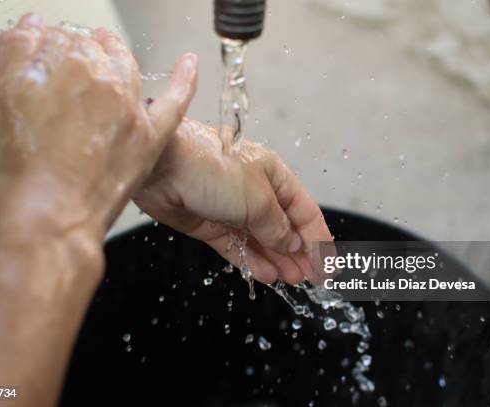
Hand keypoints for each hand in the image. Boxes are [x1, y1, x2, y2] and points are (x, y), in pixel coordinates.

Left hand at [0, 14, 196, 242]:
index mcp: (126, 92)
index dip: (99, 58)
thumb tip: (190, 64)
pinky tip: (16, 72)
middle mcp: (94, 77)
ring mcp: (53, 76)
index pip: (114, 50)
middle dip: (73, 57)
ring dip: (45, 52)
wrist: (53, 213)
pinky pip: (16, 42)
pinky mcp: (15, 81)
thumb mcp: (150, 144)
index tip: (89, 70)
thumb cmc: (97, 190)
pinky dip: (16, 47)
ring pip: (52, 39)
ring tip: (38, 87)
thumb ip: (173, 100)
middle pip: (82, 43)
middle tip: (60, 88)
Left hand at [134, 120, 331, 284]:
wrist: (161, 166)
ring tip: (292, 280)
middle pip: (283, 227)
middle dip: (298, 253)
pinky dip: (251, 261)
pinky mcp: (208, 224)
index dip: (319, 238)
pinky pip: (235, 247)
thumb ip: (277, 227)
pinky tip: (266, 275)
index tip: (329, 264)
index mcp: (273, 175)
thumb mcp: (258, 198)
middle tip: (311, 279)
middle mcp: (254, 191)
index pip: (304, 210)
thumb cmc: (212, 167)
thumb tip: (293, 245)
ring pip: (260, 241)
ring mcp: (230, 209)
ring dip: (277, 261)